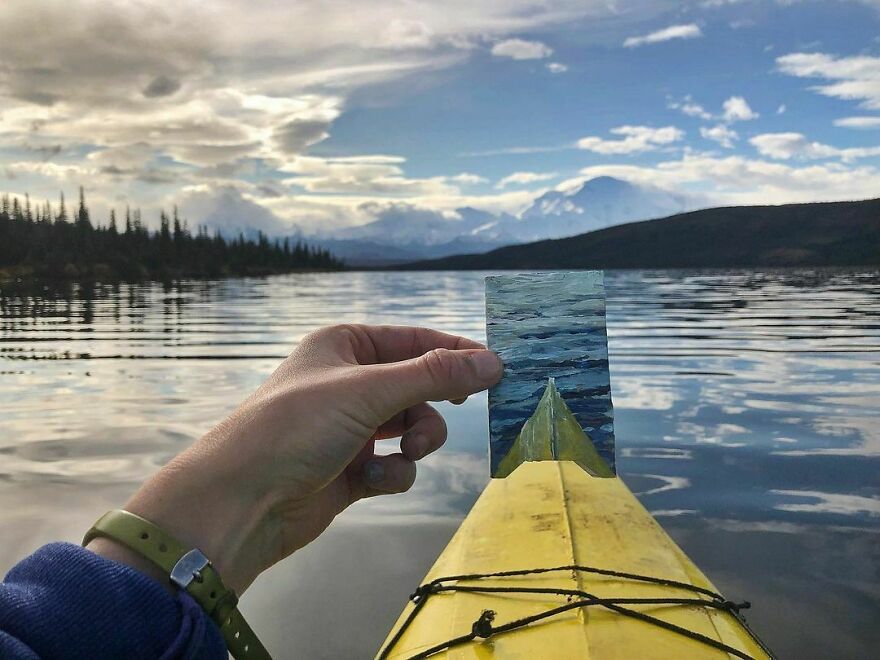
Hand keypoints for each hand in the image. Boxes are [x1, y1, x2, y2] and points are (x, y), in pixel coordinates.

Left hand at [88, 325, 501, 592]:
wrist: (241, 503)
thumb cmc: (297, 428)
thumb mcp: (369, 392)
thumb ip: (435, 376)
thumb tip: (493, 362)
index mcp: (345, 346)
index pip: (415, 341)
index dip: (455, 353)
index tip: (496, 370)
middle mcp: (348, 382)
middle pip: (418, 387)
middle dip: (429, 409)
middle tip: (443, 417)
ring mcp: (350, 427)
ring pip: (412, 428)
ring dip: (416, 443)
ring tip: (404, 455)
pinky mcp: (352, 469)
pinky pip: (395, 465)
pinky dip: (391, 474)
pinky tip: (369, 480)